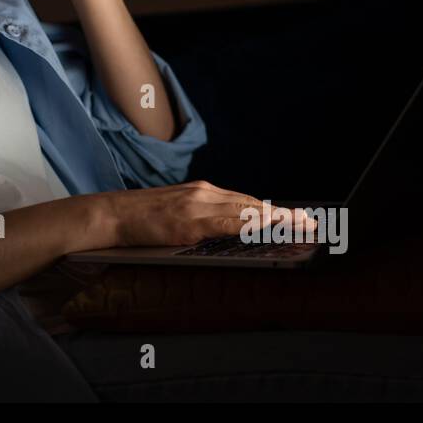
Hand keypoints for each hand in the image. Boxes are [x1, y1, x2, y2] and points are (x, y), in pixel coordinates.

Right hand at [97, 181, 318, 248]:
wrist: (111, 214)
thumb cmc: (140, 218)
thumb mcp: (176, 212)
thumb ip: (202, 218)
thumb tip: (227, 230)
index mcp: (202, 191)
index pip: (246, 201)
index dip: (273, 210)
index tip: (298, 217)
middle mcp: (204, 193)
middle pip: (253, 203)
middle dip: (284, 214)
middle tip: (312, 223)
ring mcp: (197, 204)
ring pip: (246, 210)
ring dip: (276, 218)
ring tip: (301, 226)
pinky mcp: (189, 221)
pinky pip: (227, 223)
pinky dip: (251, 224)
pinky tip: (266, 229)